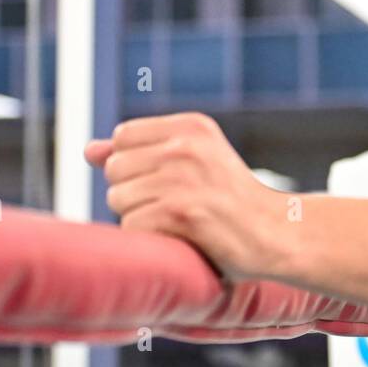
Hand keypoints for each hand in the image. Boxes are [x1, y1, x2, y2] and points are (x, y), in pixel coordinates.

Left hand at [85, 112, 283, 278]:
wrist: (279, 235)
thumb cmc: (232, 202)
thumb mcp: (195, 161)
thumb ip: (141, 151)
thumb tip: (88, 150)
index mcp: (192, 126)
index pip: (123, 137)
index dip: (135, 165)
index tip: (168, 182)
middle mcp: (186, 145)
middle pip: (115, 169)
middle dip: (135, 192)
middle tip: (178, 205)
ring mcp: (183, 179)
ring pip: (118, 200)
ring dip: (141, 218)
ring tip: (180, 221)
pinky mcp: (181, 213)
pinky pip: (131, 226)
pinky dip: (150, 240)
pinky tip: (181, 238)